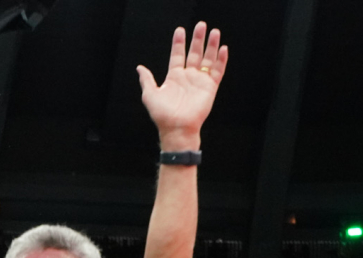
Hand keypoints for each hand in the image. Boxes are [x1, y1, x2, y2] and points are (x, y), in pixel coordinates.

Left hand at [137, 22, 226, 148]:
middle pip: (194, 53)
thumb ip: (147, 80)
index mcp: (174, 77)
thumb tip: (139, 68)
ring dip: (211, 46)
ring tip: (214, 32)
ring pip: (208, 59)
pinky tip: (222, 48)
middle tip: (201, 25)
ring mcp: (200, 82)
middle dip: (198, 39)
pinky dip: (221, 60)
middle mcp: (188, 77)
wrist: (176, 128)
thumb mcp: (150, 94)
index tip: (180, 30)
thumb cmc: (162, 114)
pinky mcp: (210, 88)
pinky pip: (217, 71)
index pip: (177, 55)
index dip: (179, 43)